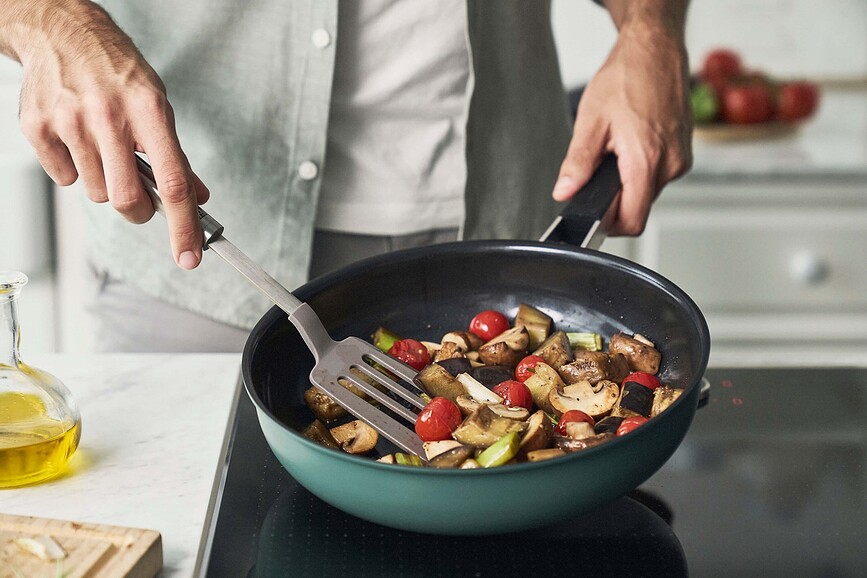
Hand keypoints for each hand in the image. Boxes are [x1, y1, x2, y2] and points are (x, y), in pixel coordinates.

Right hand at [6, 0, 208, 267]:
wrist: (62, 33)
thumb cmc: (116, 71)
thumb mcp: (158, 105)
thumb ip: (176, 156)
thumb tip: (199, 198)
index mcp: (148, 111)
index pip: (173, 183)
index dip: (183, 226)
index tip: (189, 256)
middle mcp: (108, 116)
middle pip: (127, 200)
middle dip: (138, 210)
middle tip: (139, 197)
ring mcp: (69, 121)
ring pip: (95, 193)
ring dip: (105, 182)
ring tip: (103, 146)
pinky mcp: (38, 127)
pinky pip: (65, 178)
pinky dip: (75, 169)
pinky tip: (77, 139)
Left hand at [552, 2, 691, 235]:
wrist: (655, 50)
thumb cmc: (628, 77)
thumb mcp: (591, 121)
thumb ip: (577, 163)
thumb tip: (565, 191)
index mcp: (646, 161)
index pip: (632, 221)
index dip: (609, 225)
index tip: (594, 215)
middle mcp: (670, 164)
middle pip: (639, 207)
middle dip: (616, 199)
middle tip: (598, 173)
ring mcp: (681, 159)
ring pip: (649, 191)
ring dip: (629, 181)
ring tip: (616, 150)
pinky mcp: (685, 152)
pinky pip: (659, 174)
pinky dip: (642, 167)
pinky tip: (632, 143)